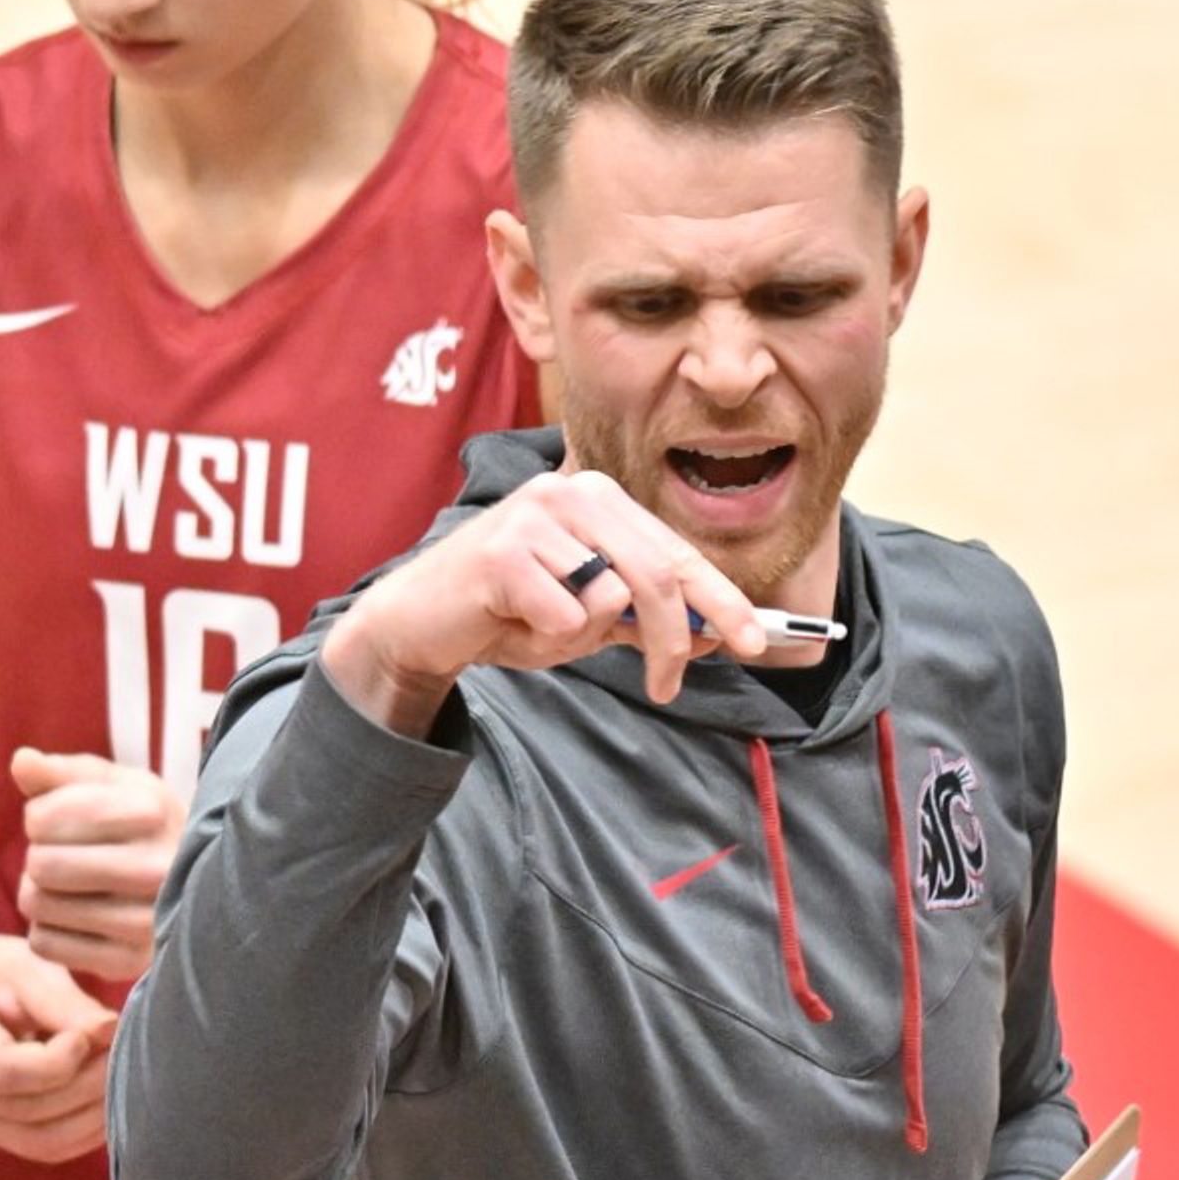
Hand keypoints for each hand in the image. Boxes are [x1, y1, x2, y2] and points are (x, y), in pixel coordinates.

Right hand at [0, 914, 119, 1164]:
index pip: (5, 1070)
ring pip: (37, 1140)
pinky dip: (82, 1133)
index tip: (96, 1032)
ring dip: (90, 1116)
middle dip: (86, 1087)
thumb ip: (66, 1002)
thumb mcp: (28, 965)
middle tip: (122, 1055)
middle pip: (25, 1109)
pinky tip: (105, 1104)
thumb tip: (110, 1031)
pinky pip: (40, 1148)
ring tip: (119, 1078)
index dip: (61, 1062)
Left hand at [11, 747, 180, 982]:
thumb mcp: (109, 785)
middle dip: (38, 856)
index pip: (43, 819)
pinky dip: (46, 928)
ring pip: (39, 906)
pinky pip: (45, 944)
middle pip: (41, 865)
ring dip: (37, 892)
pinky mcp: (128, 962)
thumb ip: (61, 772)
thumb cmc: (137, 822)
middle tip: (60, 855)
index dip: (37, 818)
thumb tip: (22, 761)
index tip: (61, 820)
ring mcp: (147, 921)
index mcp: (153, 810)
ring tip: (67, 885)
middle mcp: (158, 867)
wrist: (189, 879)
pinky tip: (74, 915)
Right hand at [321, 459, 766, 733]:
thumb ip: (645, 620)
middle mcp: (573, 492)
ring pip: (609, 598)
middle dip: (673, 639)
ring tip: (541, 629)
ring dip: (584, 638)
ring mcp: (535, 515)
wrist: (421, 623)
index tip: (757, 642)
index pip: (678, 551)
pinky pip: (563, 616)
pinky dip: (546, 638)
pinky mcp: (503, 550)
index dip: (724, 599)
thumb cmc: (510, 614)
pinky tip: (511, 623)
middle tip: (665, 687)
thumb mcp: (589, 620)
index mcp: (601, 499)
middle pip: (658, 573)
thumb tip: (714, 633)